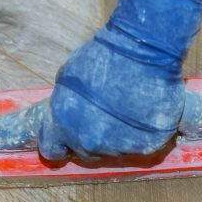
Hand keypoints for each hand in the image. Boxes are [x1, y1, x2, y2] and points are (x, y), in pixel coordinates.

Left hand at [38, 0, 201, 160]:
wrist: (144, 49)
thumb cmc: (104, 55)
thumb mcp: (67, 78)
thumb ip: (64, 106)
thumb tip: (66, 119)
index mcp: (64, 125)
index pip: (53, 150)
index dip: (61, 142)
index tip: (68, 134)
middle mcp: (89, 142)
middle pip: (86, 151)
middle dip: (92, 135)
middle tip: (105, 112)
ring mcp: (120, 147)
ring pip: (115, 151)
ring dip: (118, 136)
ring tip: (128, 108)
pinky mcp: (149, 145)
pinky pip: (142, 146)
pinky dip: (143, 134)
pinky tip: (145, 114)